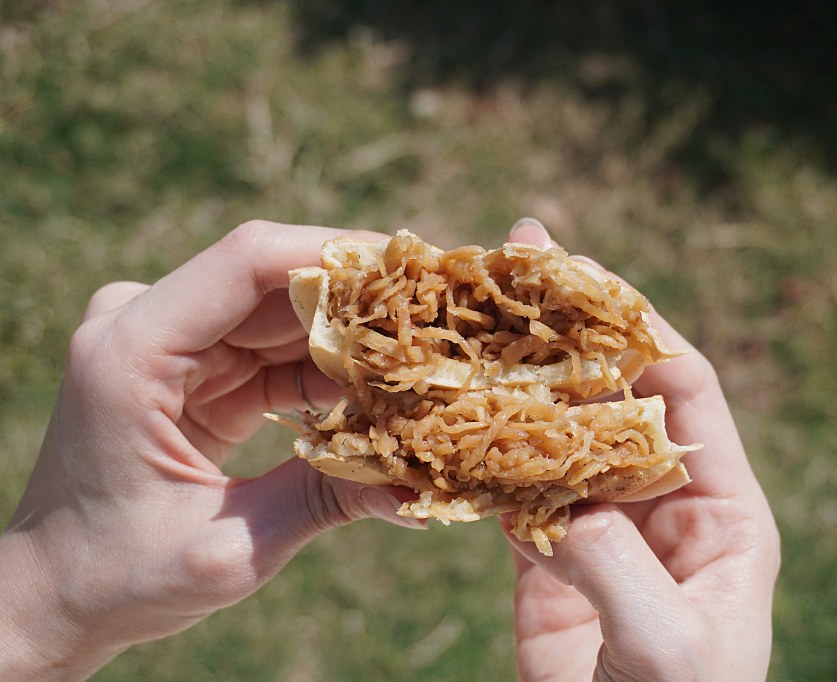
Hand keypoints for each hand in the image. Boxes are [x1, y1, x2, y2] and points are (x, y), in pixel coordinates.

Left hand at [0, 221, 424, 680]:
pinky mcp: (189, 365)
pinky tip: (376, 387)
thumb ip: (327, 501)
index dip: (336, 253)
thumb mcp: (229, 549)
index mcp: (131, 351)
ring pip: (279, 311)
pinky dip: (324, 366)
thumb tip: (424, 488)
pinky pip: (270, 349)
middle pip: (271, 279)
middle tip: (437, 318)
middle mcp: (141, 324)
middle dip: (358, 298)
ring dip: (348, 333)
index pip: (247, 262)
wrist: (54, 593)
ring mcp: (165, 341)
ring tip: (419, 354)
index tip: (413, 271)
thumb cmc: (119, 576)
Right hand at [504, 221, 779, 680]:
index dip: (636, 326)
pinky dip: (480, 452)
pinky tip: (446, 412)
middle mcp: (662, 501)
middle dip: (567, 329)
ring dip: (516, 379)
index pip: (684, 388)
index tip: (583, 274)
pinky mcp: (551, 556)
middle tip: (518, 257)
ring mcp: (604, 524)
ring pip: (556, 433)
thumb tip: (560, 500)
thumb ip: (619, 567)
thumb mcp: (666, 646)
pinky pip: (514, 490)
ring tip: (469, 317)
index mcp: (721, 508)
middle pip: (612, 393)